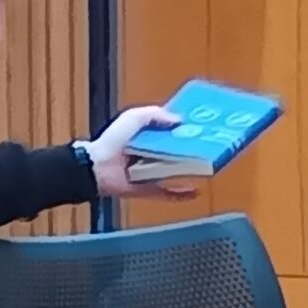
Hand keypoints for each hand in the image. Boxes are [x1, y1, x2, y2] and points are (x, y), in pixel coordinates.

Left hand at [85, 105, 200, 198]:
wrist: (98, 167)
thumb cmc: (113, 141)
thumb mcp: (133, 117)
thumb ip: (154, 114)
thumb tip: (178, 120)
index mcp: (144, 136)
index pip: (168, 132)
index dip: (183, 130)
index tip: (200, 128)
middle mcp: (148, 154)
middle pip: (174, 152)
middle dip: (190, 150)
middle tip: (209, 147)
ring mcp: (148, 173)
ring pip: (173, 172)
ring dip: (189, 170)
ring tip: (207, 167)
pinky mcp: (146, 190)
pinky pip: (166, 193)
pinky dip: (180, 194)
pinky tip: (194, 191)